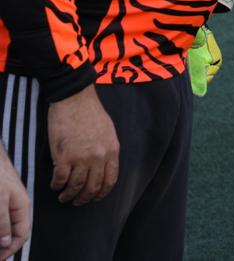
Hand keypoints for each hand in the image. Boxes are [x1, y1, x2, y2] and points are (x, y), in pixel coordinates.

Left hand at [0, 152, 29, 259]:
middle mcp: (15, 207)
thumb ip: (3, 222)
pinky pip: (0, 217)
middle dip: (2, 244)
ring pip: (2, 225)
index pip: (21, 235)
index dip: (10, 250)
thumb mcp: (0, 201)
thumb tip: (5, 242)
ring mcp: (5, 203)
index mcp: (21, 207)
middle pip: (11, 232)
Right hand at [47, 85, 118, 205]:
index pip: (110, 180)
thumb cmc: (91, 112)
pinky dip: (57, 185)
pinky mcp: (64, 156)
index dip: (102, 193)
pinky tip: (55, 186)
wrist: (75, 99)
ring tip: (64, 197)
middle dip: (85, 198)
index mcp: (112, 150)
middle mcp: (98, 157)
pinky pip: (60, 179)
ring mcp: (81, 158)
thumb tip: (102, 165)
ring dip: (69, 195)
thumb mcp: (108, 131)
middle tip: (77, 201)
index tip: (95, 197)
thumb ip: (107, 150)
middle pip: (93, 187)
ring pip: (76, 186)